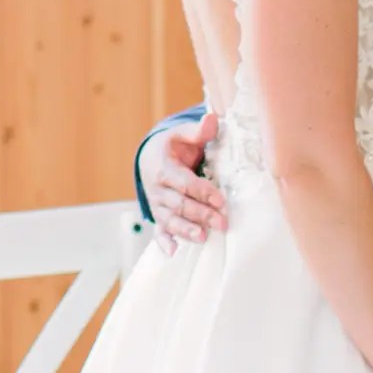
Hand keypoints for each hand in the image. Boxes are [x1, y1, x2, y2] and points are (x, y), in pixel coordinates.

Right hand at [142, 115, 227, 254]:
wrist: (150, 157)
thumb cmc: (173, 146)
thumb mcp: (182, 135)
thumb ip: (198, 131)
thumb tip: (212, 119)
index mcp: (163, 167)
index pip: (185, 183)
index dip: (203, 192)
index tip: (222, 201)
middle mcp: (157, 189)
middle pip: (179, 204)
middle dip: (200, 214)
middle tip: (222, 224)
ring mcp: (156, 204)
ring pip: (170, 220)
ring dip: (185, 230)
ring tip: (202, 238)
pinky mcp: (157, 216)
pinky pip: (158, 231)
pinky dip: (164, 242)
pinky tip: (173, 253)